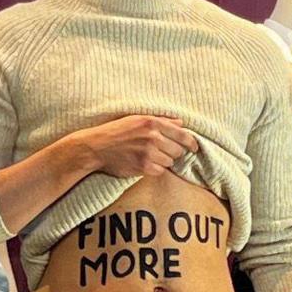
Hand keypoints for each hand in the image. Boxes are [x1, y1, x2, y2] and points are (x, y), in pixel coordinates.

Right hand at [61, 113, 192, 181]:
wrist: (97, 147)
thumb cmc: (117, 131)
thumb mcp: (137, 119)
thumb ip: (162, 121)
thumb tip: (181, 123)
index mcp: (153, 123)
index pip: (182, 135)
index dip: (191, 143)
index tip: (195, 148)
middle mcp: (153, 137)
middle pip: (178, 150)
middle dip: (173, 152)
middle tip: (162, 151)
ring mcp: (148, 153)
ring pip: (170, 162)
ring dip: (163, 161)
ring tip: (150, 156)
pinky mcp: (143, 167)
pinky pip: (160, 171)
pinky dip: (155, 169)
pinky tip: (144, 164)